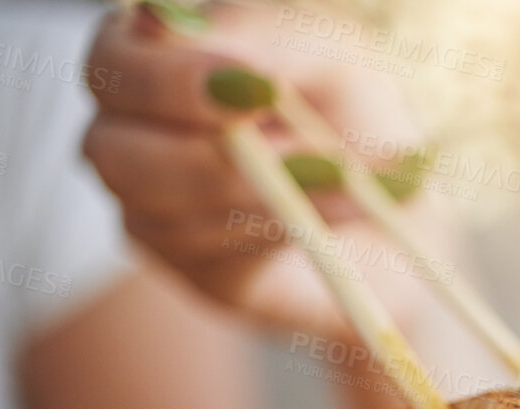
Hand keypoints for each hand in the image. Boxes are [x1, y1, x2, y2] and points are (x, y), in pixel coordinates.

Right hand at [82, 1, 442, 339]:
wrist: (411, 207)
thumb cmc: (358, 111)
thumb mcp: (331, 55)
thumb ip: (258, 34)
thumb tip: (166, 19)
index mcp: (152, 61)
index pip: (110, 66)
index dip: (167, 82)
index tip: (258, 92)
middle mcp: (132, 134)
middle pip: (109, 151)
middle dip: (210, 157)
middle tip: (308, 155)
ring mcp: (155, 210)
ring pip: (166, 213)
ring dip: (267, 196)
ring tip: (350, 180)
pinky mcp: (200, 272)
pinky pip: (216, 258)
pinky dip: (282, 231)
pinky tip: (339, 211)